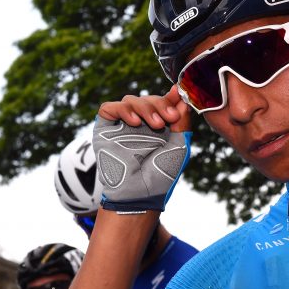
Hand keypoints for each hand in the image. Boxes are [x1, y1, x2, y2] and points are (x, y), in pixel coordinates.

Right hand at [94, 88, 191, 212]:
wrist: (141, 192)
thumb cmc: (161, 173)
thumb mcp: (179, 145)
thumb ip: (181, 122)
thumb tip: (183, 97)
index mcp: (158, 124)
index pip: (162, 101)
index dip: (171, 97)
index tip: (180, 95)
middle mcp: (140, 122)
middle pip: (148, 98)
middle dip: (161, 104)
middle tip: (171, 117)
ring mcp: (122, 124)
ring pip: (131, 99)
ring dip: (146, 108)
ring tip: (157, 124)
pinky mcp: (105, 128)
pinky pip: (110, 108)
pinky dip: (123, 110)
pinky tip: (136, 123)